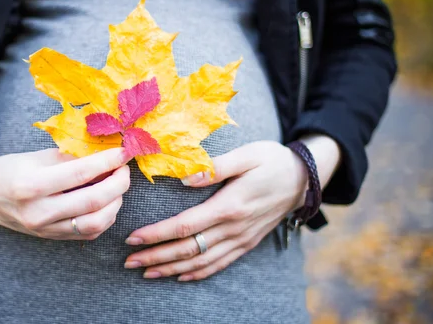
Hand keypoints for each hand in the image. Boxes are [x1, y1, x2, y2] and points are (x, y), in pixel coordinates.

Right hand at [0, 147, 131, 240]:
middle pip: (93, 202)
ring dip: (115, 202)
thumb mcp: (39, 156)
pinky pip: (89, 232)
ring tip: (117, 185)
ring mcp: (46, 229)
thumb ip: (72, 157)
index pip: (80, 174)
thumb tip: (107, 152)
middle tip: (125, 169)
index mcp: (31, 185)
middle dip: (118, 183)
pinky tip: (107, 201)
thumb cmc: (14, 169)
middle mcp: (38, 212)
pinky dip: (105, 216)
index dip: (107, 162)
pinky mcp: (53, 238)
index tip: (123, 152)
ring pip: (96, 223)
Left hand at [123, 141, 308, 280]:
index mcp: (230, 205)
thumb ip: (216, 167)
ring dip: (172, 269)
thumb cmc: (272, 161)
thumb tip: (184, 178)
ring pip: (201, 261)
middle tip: (129, 261)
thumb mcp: (247, 155)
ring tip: (146, 273)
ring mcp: (242, 239)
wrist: (304, 178)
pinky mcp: (247, 243)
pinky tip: (181, 276)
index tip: (133, 238)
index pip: (186, 225)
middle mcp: (234, 228)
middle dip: (156, 257)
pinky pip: (220, 264)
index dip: (157, 234)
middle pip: (188, 249)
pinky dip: (198, 273)